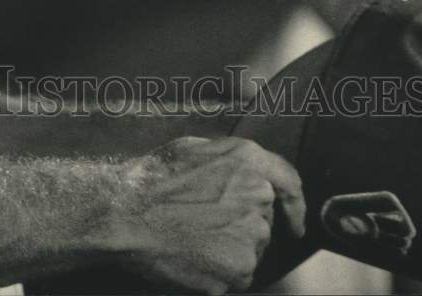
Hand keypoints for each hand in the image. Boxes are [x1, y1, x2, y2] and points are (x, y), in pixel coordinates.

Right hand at [107, 136, 305, 293]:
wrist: (127, 213)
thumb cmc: (153, 178)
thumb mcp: (194, 147)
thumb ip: (229, 157)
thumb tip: (241, 169)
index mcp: (248, 161)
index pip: (289, 183)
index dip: (295, 205)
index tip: (295, 222)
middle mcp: (257, 196)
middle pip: (263, 220)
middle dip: (241, 225)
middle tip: (205, 225)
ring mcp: (250, 235)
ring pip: (250, 249)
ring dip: (229, 249)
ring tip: (192, 238)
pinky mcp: (238, 269)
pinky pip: (236, 275)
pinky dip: (218, 271)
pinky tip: (192, 256)